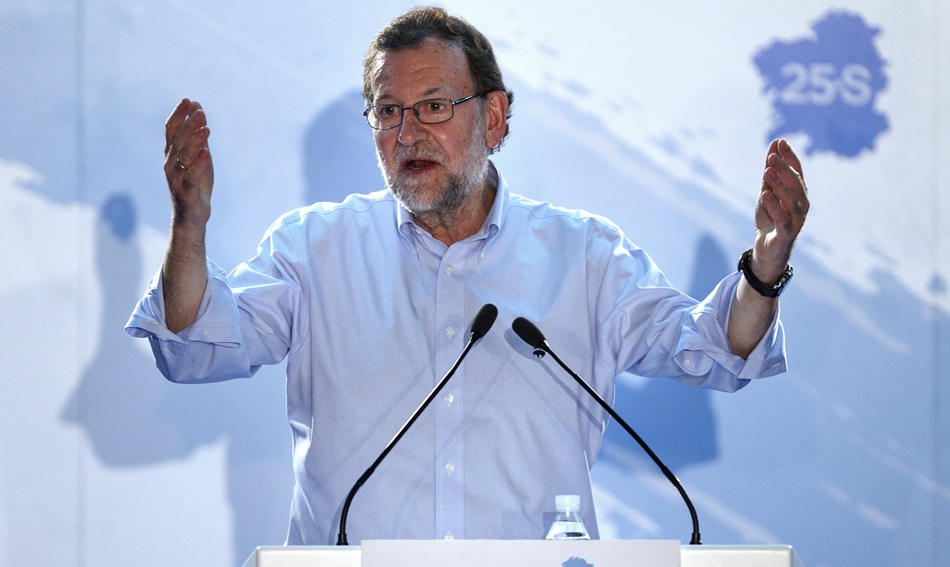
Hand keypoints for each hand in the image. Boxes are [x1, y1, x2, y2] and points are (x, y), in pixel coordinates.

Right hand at [163, 98, 213, 229]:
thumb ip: (197, 135)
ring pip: (184, 156)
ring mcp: (177, 178)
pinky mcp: (187, 191)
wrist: (191, 216)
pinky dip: (199, 163)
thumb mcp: (198, 156)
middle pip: (178, 140)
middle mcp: (170, 164)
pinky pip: (193, 176)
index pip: (171, 130)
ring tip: (206, 128)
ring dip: (195, 141)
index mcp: (172, 154)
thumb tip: (199, 110)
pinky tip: (207, 153)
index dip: (179, 115)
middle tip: (198, 110)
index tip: (188, 100)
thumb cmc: (194, 184)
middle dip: (188, 124)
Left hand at [751, 138, 808, 281]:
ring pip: (791, 200)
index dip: (790, 157)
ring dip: (779, 185)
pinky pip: (782, 218)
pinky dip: (774, 205)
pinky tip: (765, 194)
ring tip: (767, 172)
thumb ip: (770, 171)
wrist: (767, 249)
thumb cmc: (770, 219)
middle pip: (796, 184)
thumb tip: (775, 143)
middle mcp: (802, 205)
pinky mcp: (787, 234)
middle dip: (784, 169)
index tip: (780, 142)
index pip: (797, 171)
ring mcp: (796, 220)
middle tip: (772, 157)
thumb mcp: (767, 191)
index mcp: (799, 194)